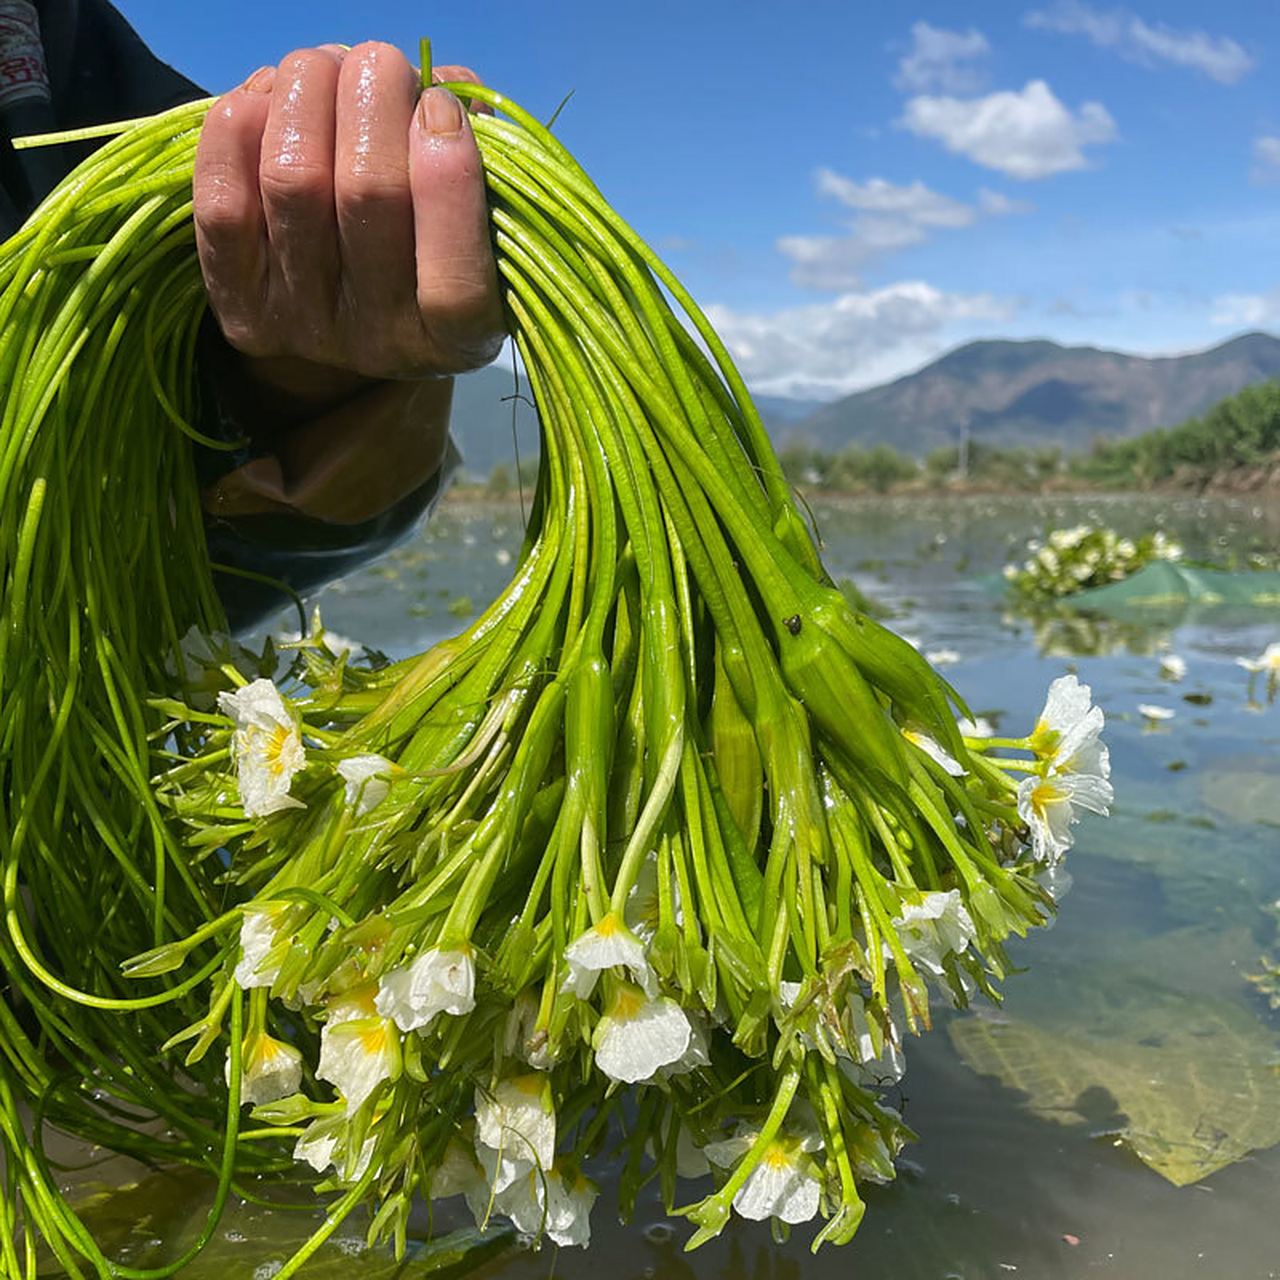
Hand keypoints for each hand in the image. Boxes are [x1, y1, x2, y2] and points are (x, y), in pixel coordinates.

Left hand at [194, 42, 503, 522]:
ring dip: (308, 91)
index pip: (455, 282)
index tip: (441, 107)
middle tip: (378, 62)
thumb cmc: (424, 255)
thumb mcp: (476, 225)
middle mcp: (382, 343)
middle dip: (373, 97)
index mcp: (458, 338)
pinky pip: (225, 202)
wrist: (341, 343)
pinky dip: (242, 126)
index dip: (449, 177)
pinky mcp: (239, 305)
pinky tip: (267, 98)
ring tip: (323, 66)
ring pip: (295, 179)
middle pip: (369, 194)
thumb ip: (476, 156)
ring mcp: (303, 326)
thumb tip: (436, 87)